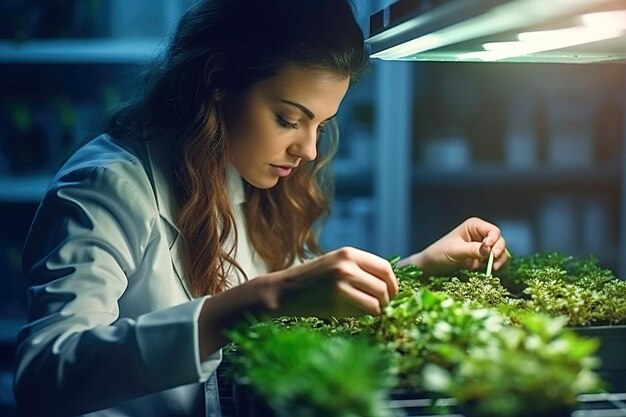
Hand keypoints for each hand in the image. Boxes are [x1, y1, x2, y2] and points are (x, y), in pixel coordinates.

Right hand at [261, 247, 397, 316]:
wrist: (284, 290)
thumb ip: (359, 270)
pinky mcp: (337, 299)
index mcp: (349, 253)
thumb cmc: (311, 279)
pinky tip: (355, 313)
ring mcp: (342, 282)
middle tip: (381, 307)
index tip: (392, 294)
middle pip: (384, 286)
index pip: (385, 268)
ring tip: (368, 311)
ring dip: (377, 309)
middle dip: (387, 300)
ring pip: (378, 301)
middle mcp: (347, 265)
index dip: (393, 284)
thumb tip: (388, 286)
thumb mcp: (335, 264)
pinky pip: (364, 310)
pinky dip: (365, 315)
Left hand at [410, 217, 507, 275]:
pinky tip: (489, 271)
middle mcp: (480, 234)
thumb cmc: (439, 253)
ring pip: (500, 252)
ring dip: (499, 260)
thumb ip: (472, 249)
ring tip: (492, 269)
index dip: (494, 241)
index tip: (490, 252)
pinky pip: (494, 261)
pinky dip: (495, 266)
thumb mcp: (455, 251)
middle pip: (499, 241)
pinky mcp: (481, 258)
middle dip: (499, 252)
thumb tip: (488, 250)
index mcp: (474, 226)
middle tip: (493, 264)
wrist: (431, 266)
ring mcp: (482, 247)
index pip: (493, 231)